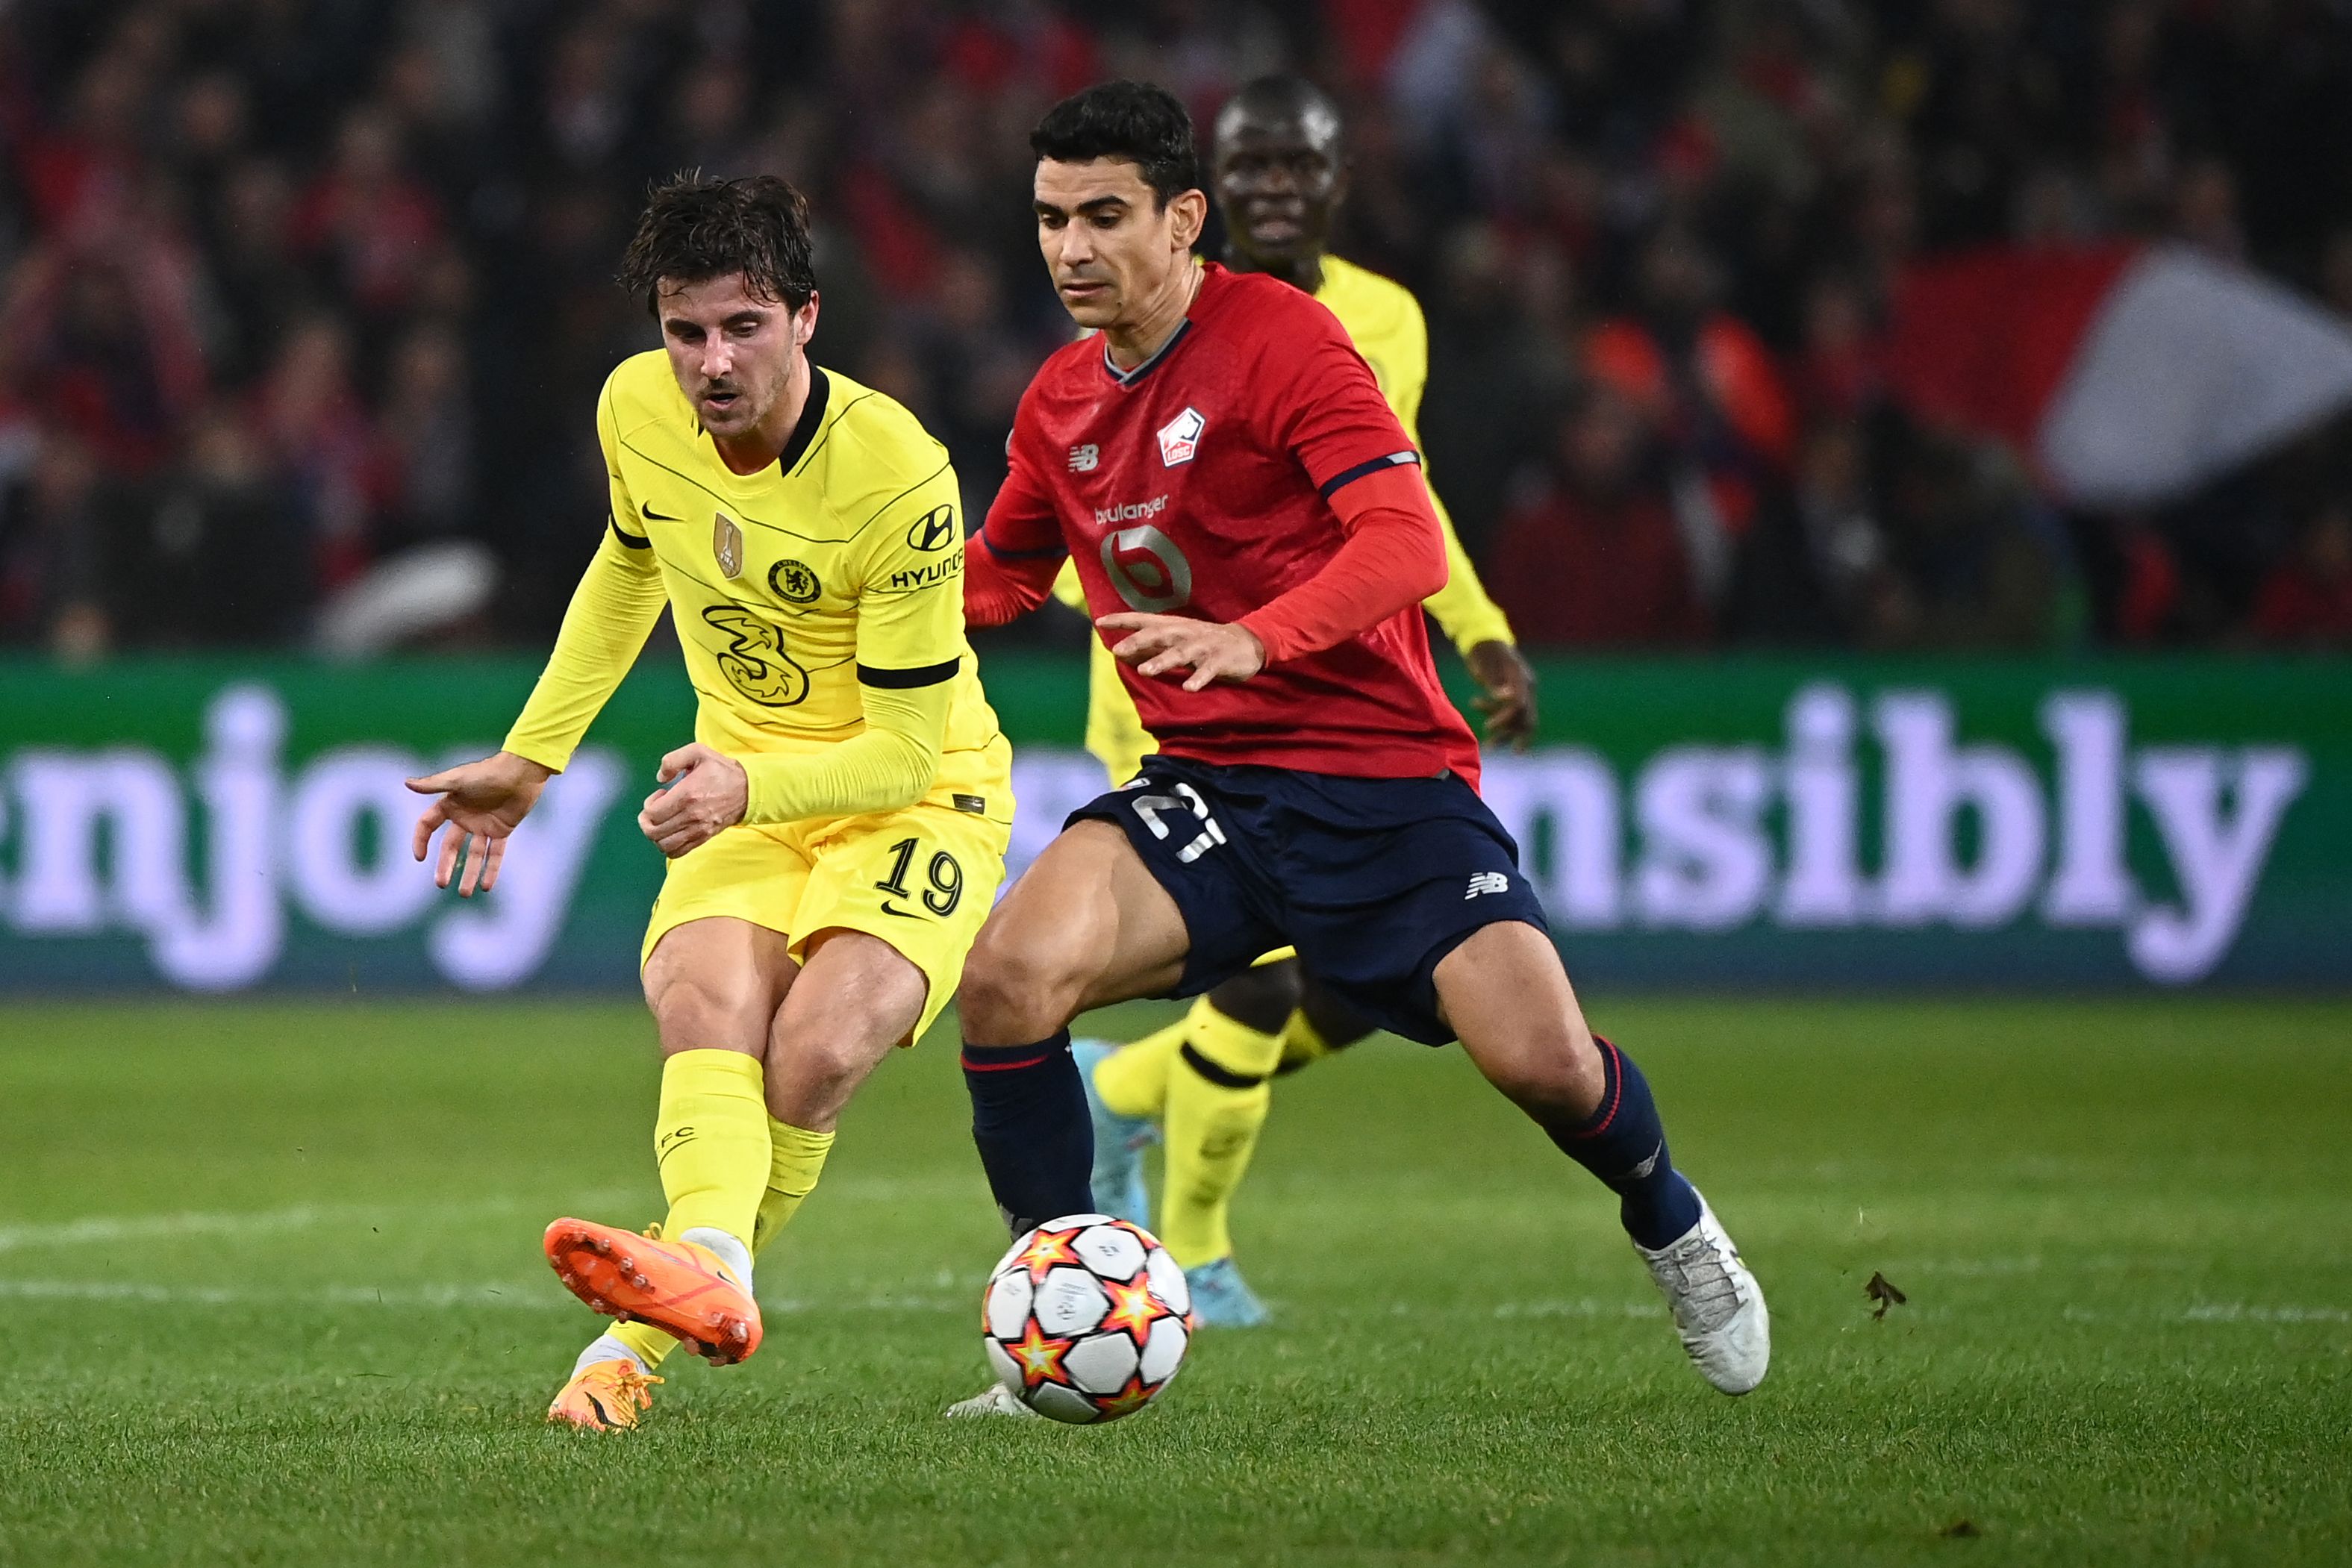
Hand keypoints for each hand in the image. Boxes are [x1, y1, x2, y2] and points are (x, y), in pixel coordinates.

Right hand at [406, 752, 553, 896]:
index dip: (421, 839)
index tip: (419, 857)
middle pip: (450, 846)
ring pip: (473, 854)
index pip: (428, 825)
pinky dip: (491, 869)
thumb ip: (433, 784)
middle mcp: (464, 817)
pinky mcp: (502, 831)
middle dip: (445, 865)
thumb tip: (407, 783)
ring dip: (469, 874)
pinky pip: (495, 853)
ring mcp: (483, 826)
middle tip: (441, 884)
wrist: (521, 773)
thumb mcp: (458, 779)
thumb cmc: (488, 773)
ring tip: (465, 894)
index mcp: (450, 805)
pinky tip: (486, 887)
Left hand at [638, 742, 748, 857]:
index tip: (659, 795)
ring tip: (663, 822)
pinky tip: (672, 832)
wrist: (747, 790)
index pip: (653, 813)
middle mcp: (691, 816)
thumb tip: (660, 778)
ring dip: (656, 835)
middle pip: (654, 832)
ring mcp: (698, 830)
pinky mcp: (703, 838)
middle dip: (646, 821)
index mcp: (687, 794)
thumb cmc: (721, 770)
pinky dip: (668, 846)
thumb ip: (672, 760)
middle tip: (655, 809)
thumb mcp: (698, 752)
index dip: (648, 805)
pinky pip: (677, 852)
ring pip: (663, 845)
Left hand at [1097, 612, 1265, 690]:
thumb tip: (1119, 651)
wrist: (1248, 642)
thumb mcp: (1176, 640)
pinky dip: (1198, 678)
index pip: (1144, 620)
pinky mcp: (1220, 660)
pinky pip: (1208, 670)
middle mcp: (1185, 633)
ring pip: (1180, 653)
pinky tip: (1188, 688)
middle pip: (1159, 635)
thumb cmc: (1205, 642)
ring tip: (1145, 671)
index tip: (1100, 622)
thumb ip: (1149, 645)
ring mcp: (1203, 646)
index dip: (1122, 620)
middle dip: (1139, 642)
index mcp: (1174, 626)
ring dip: (1162, 661)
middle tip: (1118, 650)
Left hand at [1466, 640, 1538, 750]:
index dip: (1505, 717)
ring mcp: (1522, 693)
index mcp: (1521, 677)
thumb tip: (1507, 698)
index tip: (1488, 726)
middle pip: (1525, 717)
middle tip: (1491, 746)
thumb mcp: (1487, 664)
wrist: (1484, 642)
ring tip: (1487, 747)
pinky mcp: (1514, 698)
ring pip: (1518, 721)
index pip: (1519, 703)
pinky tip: (1487, 733)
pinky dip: (1501, 726)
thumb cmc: (1484, 651)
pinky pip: (1512, 718)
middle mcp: (1526, 687)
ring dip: (1504, 734)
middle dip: (1509, 733)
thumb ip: (1496, 681)